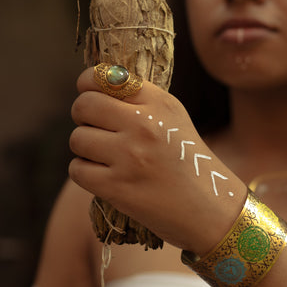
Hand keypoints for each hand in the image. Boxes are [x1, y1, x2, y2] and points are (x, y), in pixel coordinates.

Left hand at [69, 67, 245, 253]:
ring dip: (86, 150)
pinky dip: (87, 175)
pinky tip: (107, 178)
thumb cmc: (186, 161)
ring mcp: (129, 156)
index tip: (89, 94)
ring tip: (108, 158)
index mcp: (158, 102)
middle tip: (97, 130)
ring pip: (77, 139)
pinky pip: (77, 170)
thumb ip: (138, 99)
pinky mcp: (116, 186)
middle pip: (83, 106)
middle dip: (83, 118)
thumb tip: (90, 88)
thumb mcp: (173, 118)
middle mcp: (143, 124)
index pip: (104, 77)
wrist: (209, 209)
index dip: (87, 85)